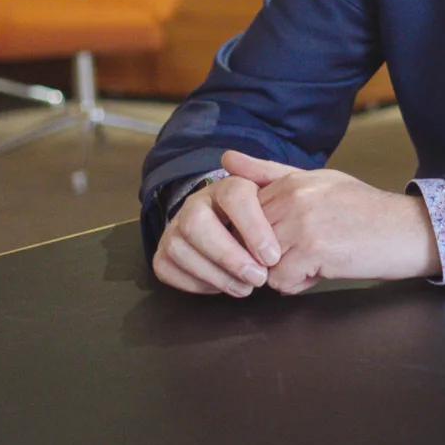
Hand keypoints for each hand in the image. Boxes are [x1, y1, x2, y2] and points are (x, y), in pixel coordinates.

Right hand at [152, 163, 281, 297]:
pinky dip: (195, 283)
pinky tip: (222, 286)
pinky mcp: (163, 253)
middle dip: (229, 255)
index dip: (252, 228)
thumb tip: (229, 156)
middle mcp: (195, 203)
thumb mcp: (281, 196)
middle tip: (258, 278)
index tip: (272, 256)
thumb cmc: (270, 215)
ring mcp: (176, 228)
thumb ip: (270, 175)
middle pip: (198, 224)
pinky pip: (167, 269)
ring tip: (246, 287)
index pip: (233, 196)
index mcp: (227, 186)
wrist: (245, 230)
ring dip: (215, 274)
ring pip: (180, 249)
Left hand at [222, 151, 439, 294]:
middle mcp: (293, 198)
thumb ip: (269, 172)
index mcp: (292, 182)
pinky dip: (299, 284)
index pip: (247, 217)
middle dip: (272, 255)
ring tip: (317, 259)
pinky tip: (323, 270)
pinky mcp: (313, 249)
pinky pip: (280, 281)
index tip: (292, 236)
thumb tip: (226, 159)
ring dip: (286, 270)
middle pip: (251, 242)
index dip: (265, 235)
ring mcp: (302, 223)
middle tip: (309, 249)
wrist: (409, 230)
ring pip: (261, 264)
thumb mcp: (319, 182)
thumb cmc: (366, 210)